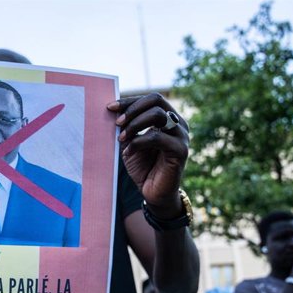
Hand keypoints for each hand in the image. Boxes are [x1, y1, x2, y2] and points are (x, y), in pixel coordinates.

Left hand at [107, 93, 189, 214]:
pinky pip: (157, 138)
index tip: (110, 107)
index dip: (129, 101)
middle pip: (156, 100)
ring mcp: (181, 136)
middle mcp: (178, 123)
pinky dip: (138, 143)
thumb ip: (127, 126)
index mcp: (168, 117)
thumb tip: (113, 109)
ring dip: (135, 124)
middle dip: (133, 109)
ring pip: (158, 115)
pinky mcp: (181, 151)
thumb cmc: (143, 166)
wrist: (153, 192)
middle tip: (117, 123)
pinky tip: (128, 152)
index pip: (151, 99)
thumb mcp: (131, 142)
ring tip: (121, 138)